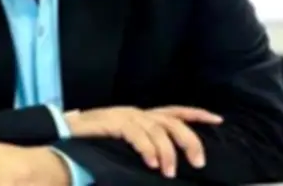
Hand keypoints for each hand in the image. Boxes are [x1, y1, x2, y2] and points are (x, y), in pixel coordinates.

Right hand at [64, 106, 221, 177]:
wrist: (65, 131)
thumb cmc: (96, 139)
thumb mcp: (125, 141)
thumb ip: (143, 145)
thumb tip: (163, 160)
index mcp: (143, 116)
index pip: (175, 111)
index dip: (197, 114)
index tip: (218, 120)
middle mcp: (138, 113)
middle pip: (172, 121)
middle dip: (189, 141)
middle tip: (199, 162)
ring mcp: (126, 116)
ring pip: (157, 130)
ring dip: (167, 152)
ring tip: (169, 171)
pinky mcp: (113, 123)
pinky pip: (137, 135)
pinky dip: (147, 149)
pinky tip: (152, 163)